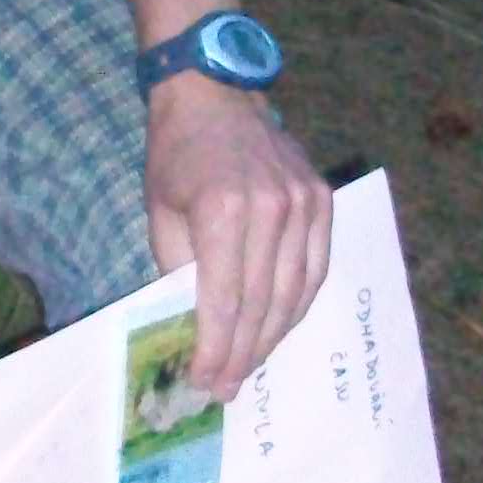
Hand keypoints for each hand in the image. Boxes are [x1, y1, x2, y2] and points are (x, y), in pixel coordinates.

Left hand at [143, 79, 331, 399]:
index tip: (204, 381)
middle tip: (225, 388)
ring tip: (248, 367)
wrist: (214, 93)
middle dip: (242, 354)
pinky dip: (298, 305)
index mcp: (224, 210)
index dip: (215, 348)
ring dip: (271, 338)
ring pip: (294, 293)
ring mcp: (304, 202)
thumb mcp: (160, 214)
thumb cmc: (177, 156)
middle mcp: (271, 208)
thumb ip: (178, 271)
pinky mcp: (322, 200)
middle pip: (262, 304)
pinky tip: (277, 328)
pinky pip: (316, 269)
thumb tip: (192, 330)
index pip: (224, 300)